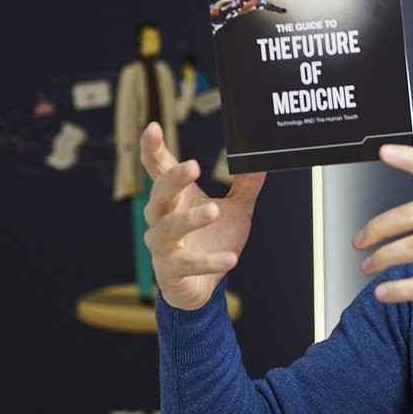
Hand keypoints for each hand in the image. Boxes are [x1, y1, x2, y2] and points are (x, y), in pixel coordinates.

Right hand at [140, 122, 265, 309]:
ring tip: (213, 211)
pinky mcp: (170, 270)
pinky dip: (209, 262)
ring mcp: (163, 245)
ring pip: (168, 227)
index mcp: (176, 197)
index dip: (152, 148)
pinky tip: (230, 259)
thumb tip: (260, 162)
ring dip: (189, 218)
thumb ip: (246, 187)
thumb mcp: (236, 210)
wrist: (201, 286)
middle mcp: (162, 217)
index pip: (158, 169)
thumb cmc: (213, 240)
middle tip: (194, 166)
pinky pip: (187, 264)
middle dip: (174, 179)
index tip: (153, 127)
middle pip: (160, 193)